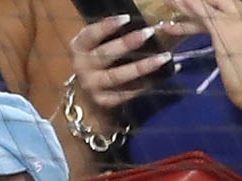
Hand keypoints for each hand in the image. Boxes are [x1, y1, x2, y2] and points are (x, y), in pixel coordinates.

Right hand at [69, 15, 198, 114]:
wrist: (86, 97)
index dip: (107, 26)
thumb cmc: (97, 64)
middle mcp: (82, 67)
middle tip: (148, 33)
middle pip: (105, 54)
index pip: (91, 35)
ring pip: (116, 76)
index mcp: (79, 48)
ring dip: (140, 67)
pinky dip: (139, 87)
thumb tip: (145, 27)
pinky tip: (155, 80)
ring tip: (162, 58)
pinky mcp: (103, 101)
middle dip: (127, 43)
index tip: (126, 18)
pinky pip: (123, 94)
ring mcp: (92, 86)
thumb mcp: (97, 47)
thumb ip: (112, 37)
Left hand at [167, 0, 241, 116]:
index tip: (190, 5)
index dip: (206, 4)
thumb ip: (236, 41)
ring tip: (169, 0)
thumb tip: (226, 42)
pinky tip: (176, 3)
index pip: (225, 5)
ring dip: (186, 2)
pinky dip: (189, 6)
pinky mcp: (223, 28)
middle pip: (217, 0)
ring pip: (207, 4)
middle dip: (195, 1)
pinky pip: (203, 13)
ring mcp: (235, 19)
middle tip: (175, 0)